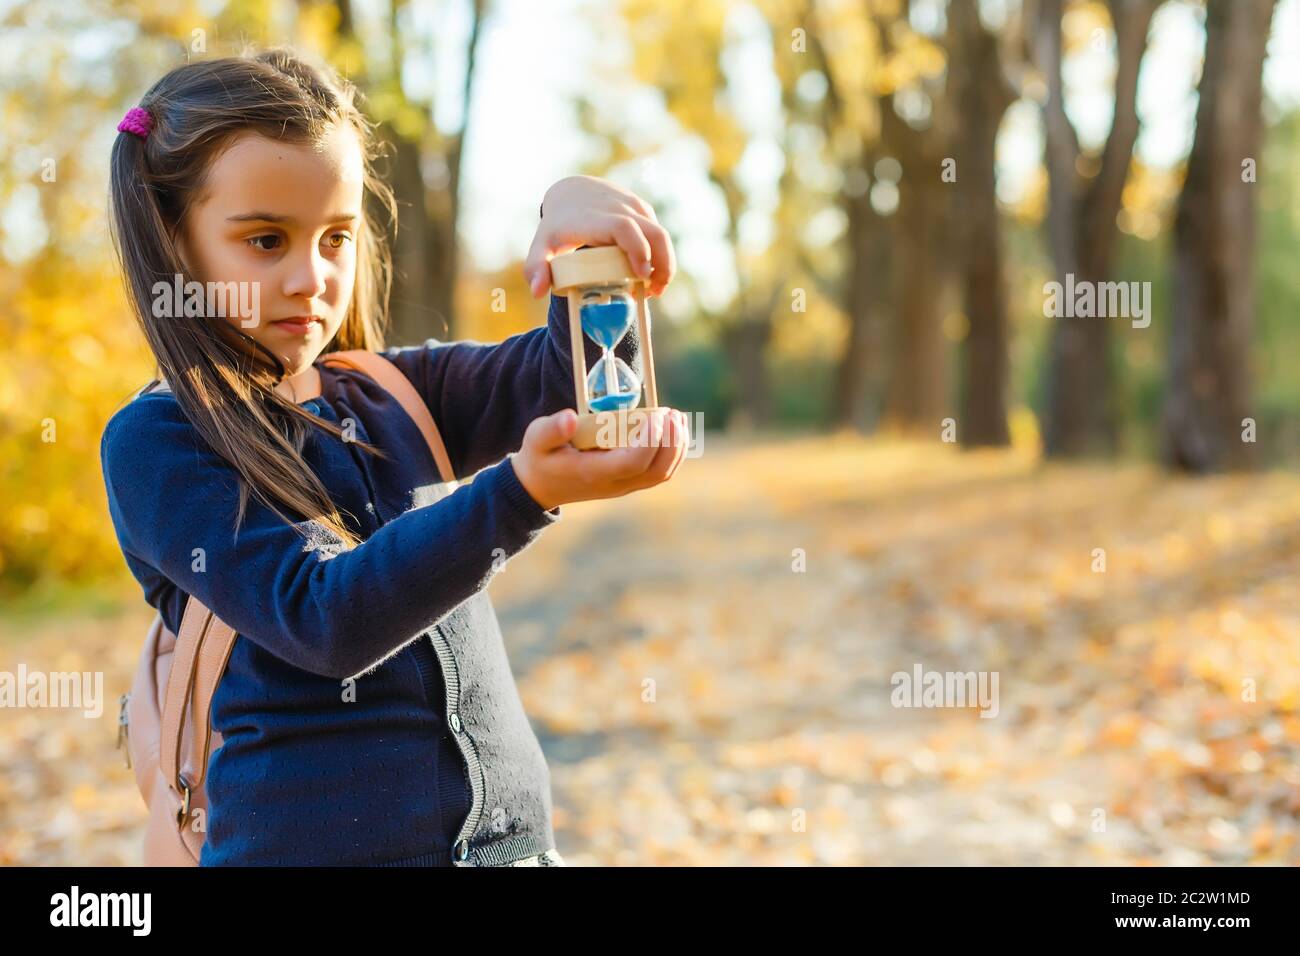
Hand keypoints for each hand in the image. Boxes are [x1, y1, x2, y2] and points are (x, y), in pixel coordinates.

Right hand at [510, 407, 689, 510]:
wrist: (540, 486)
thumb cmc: (540, 457)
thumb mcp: (536, 439)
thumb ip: (551, 429)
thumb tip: (570, 418)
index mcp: (593, 473)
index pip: (631, 464)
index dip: (649, 442)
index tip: (655, 416)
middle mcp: (614, 484)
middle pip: (655, 472)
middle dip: (670, 443)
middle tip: (671, 413)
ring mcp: (624, 486)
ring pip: (661, 474)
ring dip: (676, 447)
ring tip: (677, 417)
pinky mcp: (629, 482)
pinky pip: (659, 472)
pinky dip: (673, 453)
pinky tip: (674, 429)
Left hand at [524, 175, 676, 298]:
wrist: (571, 191)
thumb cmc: (557, 225)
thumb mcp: (541, 245)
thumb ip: (536, 268)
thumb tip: (538, 293)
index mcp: (595, 218)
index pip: (624, 228)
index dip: (637, 250)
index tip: (642, 276)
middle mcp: (618, 208)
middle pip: (653, 232)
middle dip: (662, 264)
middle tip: (655, 292)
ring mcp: (633, 206)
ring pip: (660, 233)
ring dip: (665, 262)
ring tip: (654, 289)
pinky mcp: (642, 208)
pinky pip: (657, 232)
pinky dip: (660, 254)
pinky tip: (650, 274)